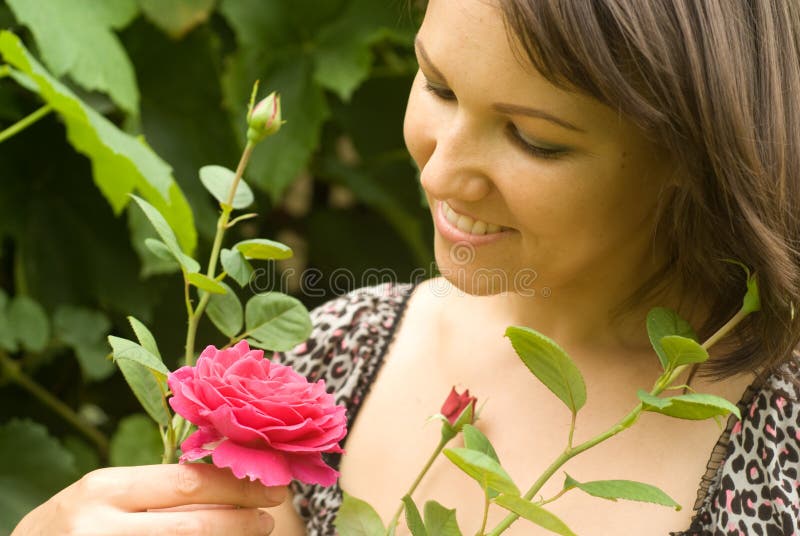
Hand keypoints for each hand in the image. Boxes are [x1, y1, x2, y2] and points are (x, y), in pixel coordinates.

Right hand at [12, 463, 285, 534]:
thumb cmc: (75, 524)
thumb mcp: (106, 496)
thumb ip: (158, 492)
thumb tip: (232, 485)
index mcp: (104, 491)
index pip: (187, 483)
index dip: (236, 486)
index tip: (271, 486)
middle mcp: (101, 530)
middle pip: (193, 528)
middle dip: (241, 522)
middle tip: (269, 518)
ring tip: (253, 533)